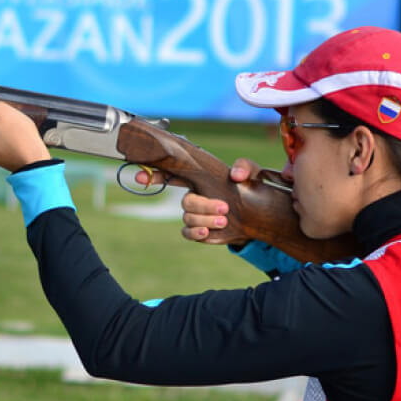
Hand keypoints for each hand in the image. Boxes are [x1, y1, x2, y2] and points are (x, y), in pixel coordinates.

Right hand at [134, 158, 262, 244]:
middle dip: (202, 205)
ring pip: (189, 217)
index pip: (173, 174)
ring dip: (206, 219)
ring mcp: (195, 214)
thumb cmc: (252, 189)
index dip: (155, 175)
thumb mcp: (253, 173)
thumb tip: (235, 175)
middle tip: (225, 208)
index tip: (141, 176)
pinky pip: (187, 232)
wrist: (259, 216)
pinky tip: (207, 231)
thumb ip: (245, 167)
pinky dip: (196, 232)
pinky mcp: (199, 230)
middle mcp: (194, 196)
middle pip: (186, 200)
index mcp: (200, 178)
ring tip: (225, 220)